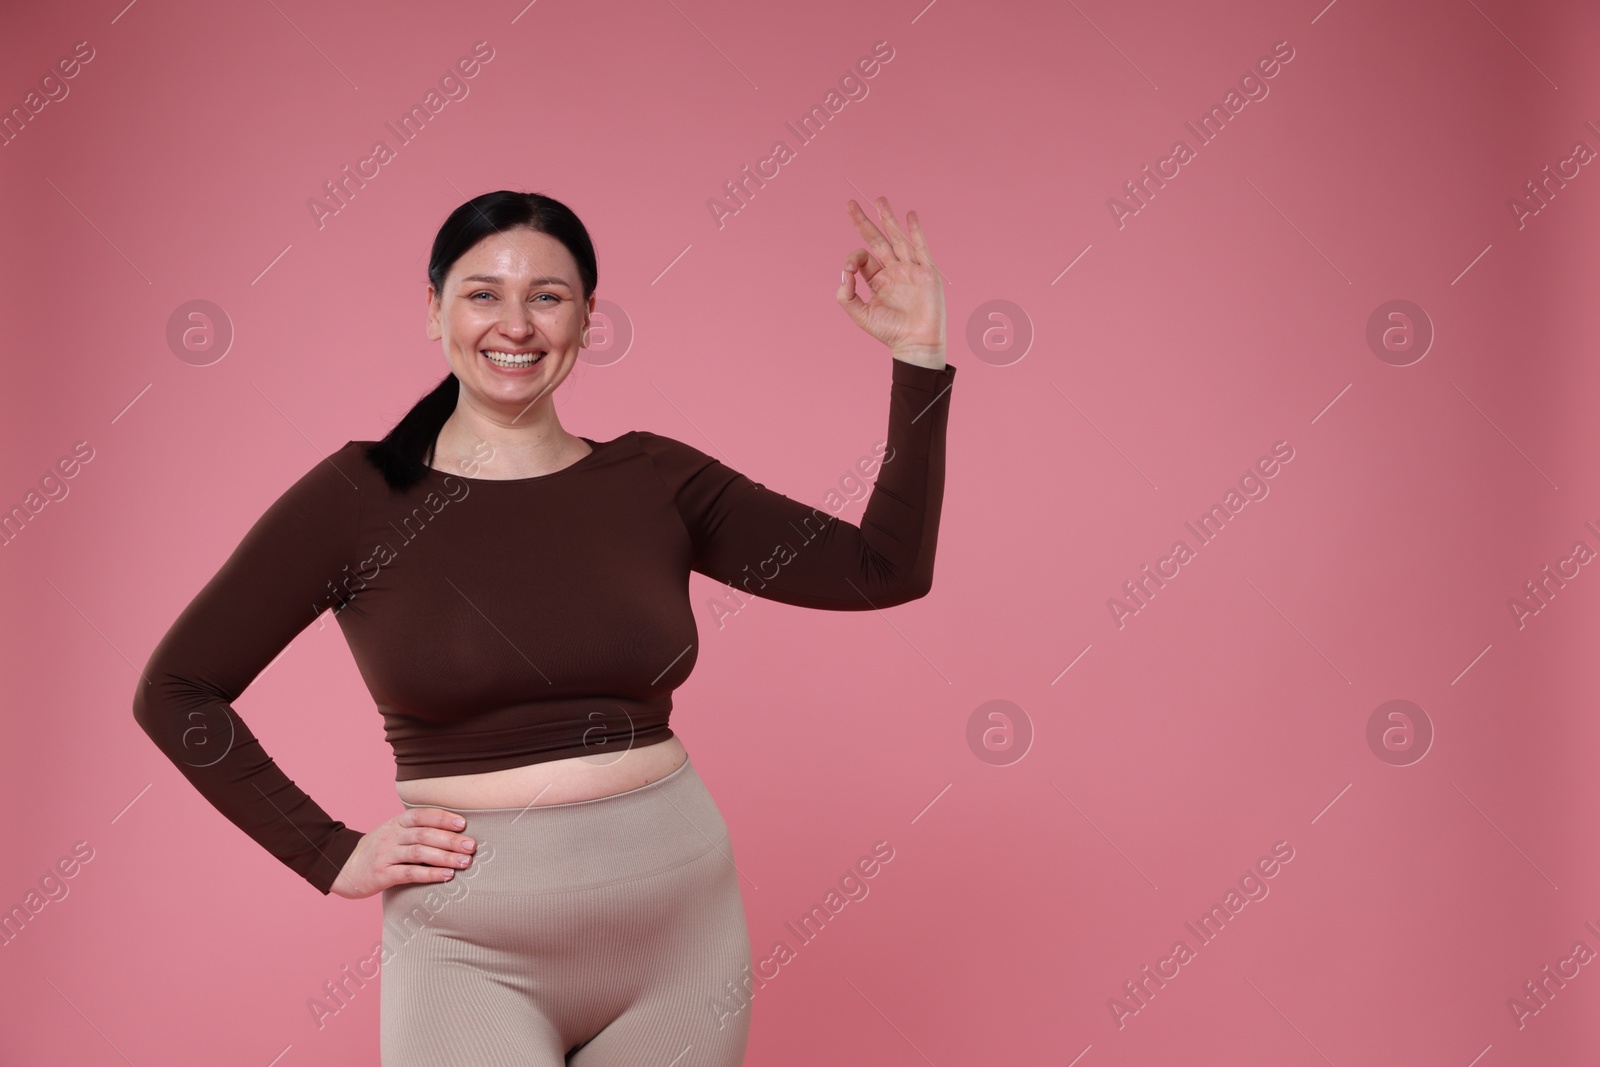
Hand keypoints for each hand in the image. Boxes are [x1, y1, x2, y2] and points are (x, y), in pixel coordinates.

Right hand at [329, 808, 476, 899]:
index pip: (422, 815)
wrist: (345, 866)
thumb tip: (457, 833)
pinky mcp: (382, 874)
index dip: (443, 818)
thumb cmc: (381, 850)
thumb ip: (419, 830)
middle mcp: (392, 835)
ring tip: (465, 862)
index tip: (463, 824)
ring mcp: (386, 854)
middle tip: (471, 846)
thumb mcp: (396, 832)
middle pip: (424, 834)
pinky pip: (409, 873)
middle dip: (450, 840)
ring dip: (445, 857)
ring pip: (418, 852)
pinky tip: (446, 875)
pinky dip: (430, 874)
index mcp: (397, 822)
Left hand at [836, 196, 946, 368]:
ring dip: (888, 218)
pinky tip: (910, 215)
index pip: (863, 257)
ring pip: (897, 238)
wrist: (915, 343)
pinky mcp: (926, 272)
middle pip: (877, 240)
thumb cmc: (889, 332)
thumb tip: (845, 272)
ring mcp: (910, 269)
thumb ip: (847, 294)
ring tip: (879, 199)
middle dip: (864, 221)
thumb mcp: (860, 314)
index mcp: (878, 280)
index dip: (853, 257)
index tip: (850, 269)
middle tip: (850, 204)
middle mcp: (894, 271)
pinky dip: (915, 230)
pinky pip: (920, 247)